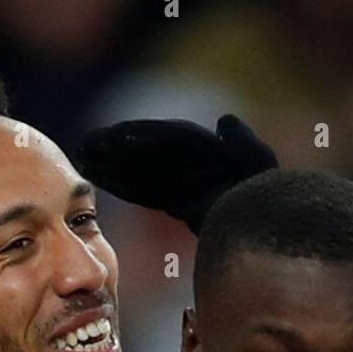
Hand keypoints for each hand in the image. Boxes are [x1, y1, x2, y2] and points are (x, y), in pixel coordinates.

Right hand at [76, 114, 277, 232]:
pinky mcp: (183, 205)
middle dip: (115, 150)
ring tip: (83, 160)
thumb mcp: (260, 166)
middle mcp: (194, 165)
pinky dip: (125, 186)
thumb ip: (243, 143)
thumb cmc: (270, 199)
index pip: (166, 140)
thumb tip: (224, 119)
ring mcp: (187, 184)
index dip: (138, 137)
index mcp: (209, 151)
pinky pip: (148, 193)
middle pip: (147, 154)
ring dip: (112, 167)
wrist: (270, 232)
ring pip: (141, 173)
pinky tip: (102, 181)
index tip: (110, 136)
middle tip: (83, 146)